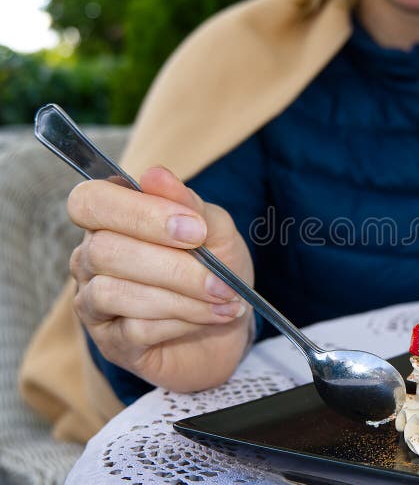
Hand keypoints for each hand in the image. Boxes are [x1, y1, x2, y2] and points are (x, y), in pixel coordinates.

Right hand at [68, 166, 254, 392]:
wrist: (231, 326)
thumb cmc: (217, 270)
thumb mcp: (217, 232)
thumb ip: (190, 204)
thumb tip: (155, 174)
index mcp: (112, 220)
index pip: (90, 201)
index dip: (138, 212)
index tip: (194, 229)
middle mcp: (91, 258)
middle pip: (104, 250)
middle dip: (172, 265)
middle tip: (219, 277)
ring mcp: (94, 303)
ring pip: (115, 292)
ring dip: (182, 296)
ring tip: (223, 298)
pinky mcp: (111, 342)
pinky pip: (135, 329)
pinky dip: (182, 321)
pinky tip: (211, 317)